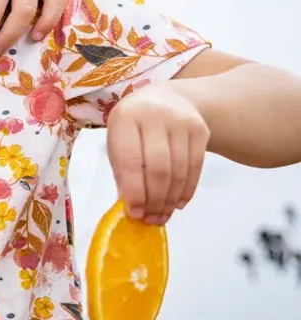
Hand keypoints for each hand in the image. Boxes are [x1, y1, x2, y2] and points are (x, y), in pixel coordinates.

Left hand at [106, 85, 209, 224]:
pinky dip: (186, 191)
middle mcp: (154, 116)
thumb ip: (122, 171)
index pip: (131, 160)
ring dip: (170, 199)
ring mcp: (180, 121)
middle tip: (151, 219)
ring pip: (178, 171)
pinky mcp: (200, 130)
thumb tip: (131, 207)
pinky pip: (195, 168)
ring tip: (162, 216)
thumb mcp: (118, 141)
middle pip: (158, 168)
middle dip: (154, 200)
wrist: (166, 100)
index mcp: (125, 117)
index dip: (134, 191)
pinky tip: (176, 203)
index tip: (135, 213)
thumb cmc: (134, 127)